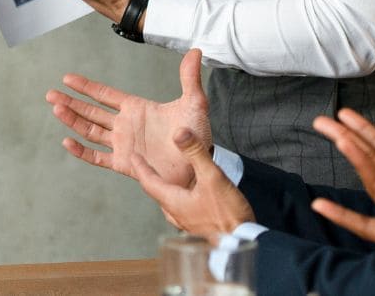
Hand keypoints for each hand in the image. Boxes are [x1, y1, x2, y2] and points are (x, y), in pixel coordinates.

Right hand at [48, 48, 210, 185]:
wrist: (199, 164)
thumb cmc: (197, 134)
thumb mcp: (194, 103)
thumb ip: (189, 78)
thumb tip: (196, 50)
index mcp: (136, 108)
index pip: (105, 95)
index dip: (86, 87)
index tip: (67, 78)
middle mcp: (125, 125)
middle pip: (91, 112)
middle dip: (71, 102)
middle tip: (50, 94)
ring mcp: (123, 145)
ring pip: (90, 131)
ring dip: (73, 121)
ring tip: (56, 109)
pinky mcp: (124, 164)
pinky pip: (98, 158)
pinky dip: (82, 152)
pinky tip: (67, 142)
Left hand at [127, 128, 253, 234]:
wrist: (241, 242)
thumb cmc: (227, 214)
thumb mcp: (212, 177)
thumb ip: (196, 154)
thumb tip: (179, 133)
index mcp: (173, 201)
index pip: (148, 182)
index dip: (140, 167)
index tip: (132, 157)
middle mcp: (176, 213)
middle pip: (157, 192)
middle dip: (151, 177)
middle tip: (146, 165)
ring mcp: (187, 222)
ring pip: (169, 202)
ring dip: (166, 189)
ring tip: (167, 179)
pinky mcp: (199, 227)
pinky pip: (182, 209)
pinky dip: (180, 197)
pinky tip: (191, 196)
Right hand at [312, 111, 374, 277]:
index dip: (367, 132)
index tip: (345, 114)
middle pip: (371, 163)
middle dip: (348, 140)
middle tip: (322, 120)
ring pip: (373, 185)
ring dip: (356, 162)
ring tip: (338, 139)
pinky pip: (370, 228)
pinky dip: (346, 217)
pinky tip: (323, 206)